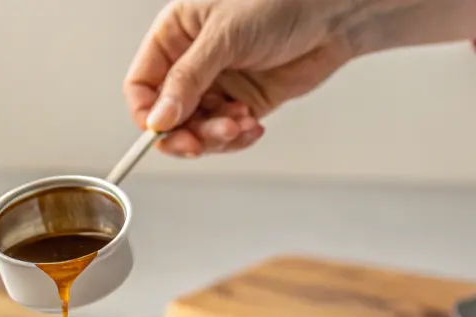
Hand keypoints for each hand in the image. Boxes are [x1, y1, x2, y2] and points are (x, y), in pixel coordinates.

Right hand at [123, 0, 475, 157]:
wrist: (332, 13)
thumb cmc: (277, 4)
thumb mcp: (223, 38)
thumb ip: (187, 80)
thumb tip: (159, 119)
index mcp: (174, 36)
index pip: (142, 85)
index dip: (148, 112)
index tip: (162, 129)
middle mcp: (191, 64)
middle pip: (167, 115)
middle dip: (184, 133)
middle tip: (200, 144)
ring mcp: (217, 85)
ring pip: (196, 130)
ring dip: (215, 137)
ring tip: (239, 125)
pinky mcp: (242, 103)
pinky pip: (225, 134)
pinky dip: (236, 138)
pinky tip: (252, 126)